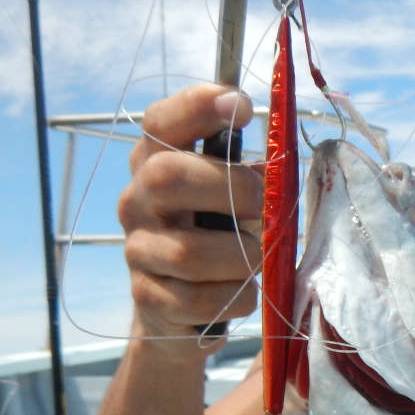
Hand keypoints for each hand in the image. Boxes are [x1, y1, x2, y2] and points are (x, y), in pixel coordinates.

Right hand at [117, 84, 263, 349]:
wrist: (181, 309)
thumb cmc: (217, 239)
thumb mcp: (232, 200)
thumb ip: (248, 178)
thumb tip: (276, 170)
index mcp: (156, 163)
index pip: (161, 122)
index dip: (198, 106)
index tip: (241, 105)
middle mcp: (137, 200)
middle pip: (169, 176)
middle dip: (230, 188)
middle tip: (265, 205)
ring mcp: (137, 249)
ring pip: (188, 252)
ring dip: (239, 259)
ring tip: (257, 262)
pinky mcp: (147, 296)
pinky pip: (195, 299)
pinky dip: (231, 298)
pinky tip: (240, 294)